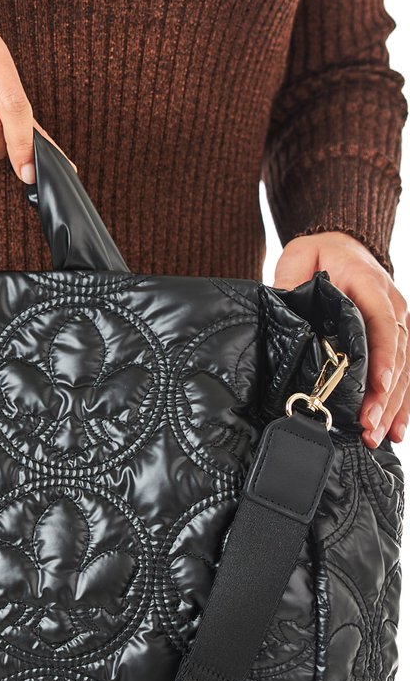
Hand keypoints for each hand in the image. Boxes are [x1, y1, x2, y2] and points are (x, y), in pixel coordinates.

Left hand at [273, 231, 407, 446]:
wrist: (343, 244)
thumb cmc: (320, 254)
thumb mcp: (299, 258)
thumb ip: (291, 283)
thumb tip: (282, 314)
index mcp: (371, 286)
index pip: (383, 323)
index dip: (383, 356)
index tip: (378, 385)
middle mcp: (393, 305)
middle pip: (398, 355)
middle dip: (385, 395)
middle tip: (370, 425)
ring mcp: (399, 323)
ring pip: (405, 369)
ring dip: (394, 406)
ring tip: (379, 435)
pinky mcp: (397, 339)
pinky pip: (405, 373)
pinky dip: (401, 402)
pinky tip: (396, 430)